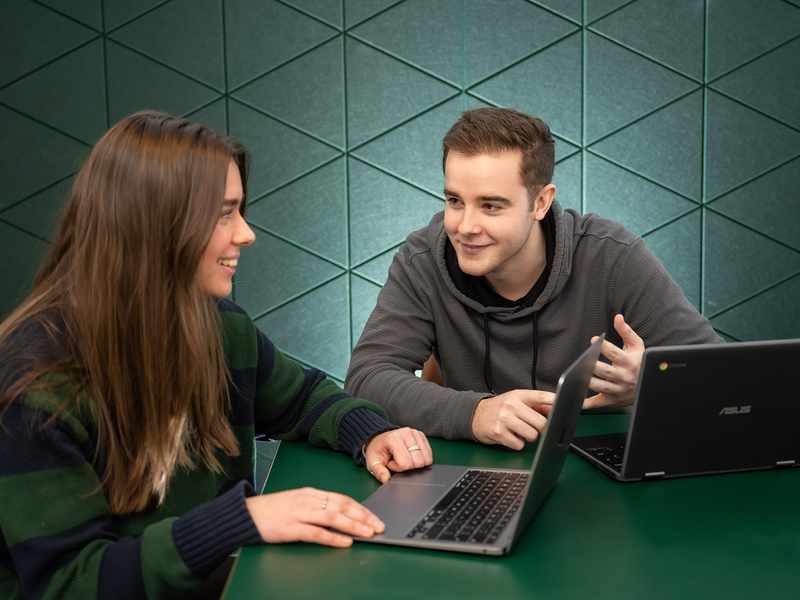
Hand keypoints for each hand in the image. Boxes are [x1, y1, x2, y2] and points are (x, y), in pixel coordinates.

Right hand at [245, 487, 384, 547]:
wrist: (246, 514)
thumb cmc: (272, 510)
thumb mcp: (297, 502)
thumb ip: (316, 506)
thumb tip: (340, 515)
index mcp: (310, 493)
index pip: (342, 498)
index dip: (360, 508)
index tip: (374, 517)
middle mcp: (307, 500)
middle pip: (341, 506)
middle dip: (363, 516)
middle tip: (378, 526)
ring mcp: (299, 513)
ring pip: (332, 517)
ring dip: (353, 525)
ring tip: (367, 533)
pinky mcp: (291, 527)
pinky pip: (316, 532)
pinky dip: (333, 537)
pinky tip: (345, 542)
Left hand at [365, 427, 432, 482]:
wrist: (381, 438)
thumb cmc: (378, 450)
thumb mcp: (373, 461)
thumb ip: (379, 471)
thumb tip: (386, 479)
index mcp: (394, 439)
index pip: (405, 463)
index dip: (398, 468)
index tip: (391, 463)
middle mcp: (407, 434)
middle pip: (419, 462)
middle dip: (408, 466)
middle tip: (398, 460)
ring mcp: (416, 434)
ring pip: (426, 459)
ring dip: (415, 463)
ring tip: (404, 457)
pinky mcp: (422, 436)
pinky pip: (429, 454)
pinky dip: (422, 459)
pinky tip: (411, 455)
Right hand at [471, 389, 554, 449]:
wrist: (475, 415)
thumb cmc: (500, 408)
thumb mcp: (517, 401)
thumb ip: (538, 405)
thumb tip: (558, 409)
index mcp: (519, 395)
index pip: (542, 397)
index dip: (556, 402)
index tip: (573, 404)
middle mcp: (511, 405)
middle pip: (541, 422)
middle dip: (540, 428)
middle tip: (531, 426)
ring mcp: (504, 418)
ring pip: (532, 435)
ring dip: (528, 437)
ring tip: (519, 431)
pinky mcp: (498, 432)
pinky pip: (519, 445)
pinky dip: (517, 444)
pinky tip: (510, 436)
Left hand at [585, 314, 643, 408]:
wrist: (649, 384)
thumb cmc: (640, 362)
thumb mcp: (637, 345)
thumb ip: (626, 331)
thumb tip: (617, 317)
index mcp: (629, 362)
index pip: (616, 354)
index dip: (604, 347)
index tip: (594, 340)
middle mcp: (624, 377)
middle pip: (606, 372)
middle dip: (593, 366)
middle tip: (582, 360)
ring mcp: (618, 390)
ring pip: (601, 387)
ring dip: (588, 382)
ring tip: (575, 375)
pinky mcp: (613, 400)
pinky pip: (599, 403)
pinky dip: (587, 404)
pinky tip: (576, 398)